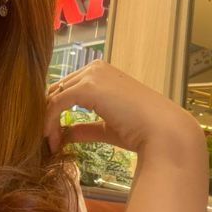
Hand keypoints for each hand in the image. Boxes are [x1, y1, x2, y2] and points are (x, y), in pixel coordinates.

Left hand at [44, 59, 200, 154]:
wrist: (163, 132)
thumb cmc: (141, 131)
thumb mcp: (106, 127)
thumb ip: (84, 127)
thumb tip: (64, 135)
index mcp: (101, 72)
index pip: (67, 88)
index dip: (55, 111)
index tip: (53, 136)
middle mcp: (95, 68)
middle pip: (58, 89)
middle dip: (48, 114)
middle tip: (47, 140)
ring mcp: (91, 75)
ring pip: (55, 95)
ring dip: (47, 120)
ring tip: (50, 143)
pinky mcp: (87, 87)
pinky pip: (56, 102)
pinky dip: (49, 121)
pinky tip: (52, 140)